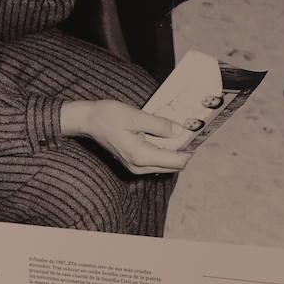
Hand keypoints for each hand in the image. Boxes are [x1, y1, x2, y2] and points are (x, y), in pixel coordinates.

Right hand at [60, 100, 191, 174]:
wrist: (88, 121)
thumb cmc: (108, 116)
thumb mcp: (136, 116)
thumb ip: (159, 125)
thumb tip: (180, 131)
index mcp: (141, 156)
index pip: (177, 161)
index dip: (190, 148)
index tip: (195, 134)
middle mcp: (140, 167)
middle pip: (174, 165)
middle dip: (183, 150)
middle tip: (188, 130)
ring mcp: (136, 167)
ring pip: (166, 164)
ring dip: (173, 150)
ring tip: (175, 131)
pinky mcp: (134, 163)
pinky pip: (156, 161)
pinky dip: (163, 151)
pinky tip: (162, 135)